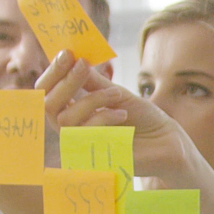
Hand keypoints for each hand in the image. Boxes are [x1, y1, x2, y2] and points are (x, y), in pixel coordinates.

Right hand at [38, 53, 195, 182]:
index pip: (46, 92)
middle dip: (65, 82)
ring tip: (117, 94)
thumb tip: (72, 58)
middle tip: (82, 65)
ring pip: (66, 120)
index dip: (53, 73)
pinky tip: (123, 113)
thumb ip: (92, 81)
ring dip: (92, 100)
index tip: (68, 53)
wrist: (167, 140)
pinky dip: (104, 118)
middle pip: (48, 106)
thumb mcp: (115, 92)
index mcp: (73, 109)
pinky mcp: (92, 159)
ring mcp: (80, 146)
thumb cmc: (142, 117)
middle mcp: (71, 129)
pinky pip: (85, 135)